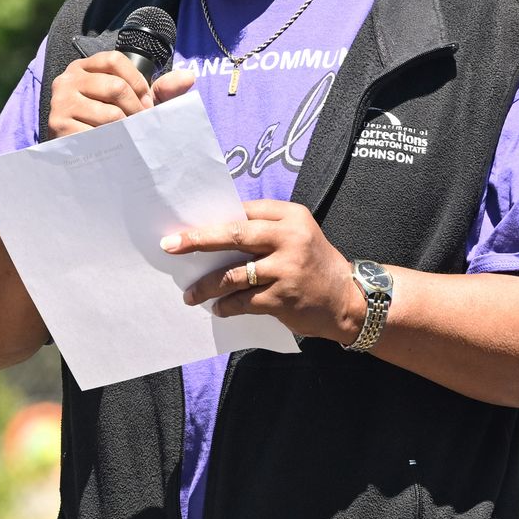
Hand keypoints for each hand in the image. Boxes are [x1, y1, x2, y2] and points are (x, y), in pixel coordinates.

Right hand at [46, 51, 196, 137]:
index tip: (146, 102)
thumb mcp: (134, 103)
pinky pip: (98, 134)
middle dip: (135, 109)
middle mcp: (67, 80)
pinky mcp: (59, 126)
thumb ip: (160, 90)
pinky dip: (112, 143)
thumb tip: (189, 77)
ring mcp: (60, 103)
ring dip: (126, 130)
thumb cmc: (107, 123)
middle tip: (139, 124)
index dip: (137, 82)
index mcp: (83, 68)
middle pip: (115, 87)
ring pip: (110, 114)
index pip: (114, 60)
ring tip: (127, 137)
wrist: (77, 156)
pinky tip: (112, 147)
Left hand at [165, 200, 364, 344]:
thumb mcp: (297, 235)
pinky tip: (218, 308)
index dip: (213, 218)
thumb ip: (264, 230)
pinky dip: (226, 306)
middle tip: (170, 245)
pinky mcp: (283, 298)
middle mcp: (290, 238)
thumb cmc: (314, 265)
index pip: (244, 210)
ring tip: (189, 294)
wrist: (348, 300)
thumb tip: (213, 233)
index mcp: (291, 216)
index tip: (185, 225)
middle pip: (233, 234)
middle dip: (197, 239)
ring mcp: (287, 269)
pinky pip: (243, 301)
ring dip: (206, 285)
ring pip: (233, 274)